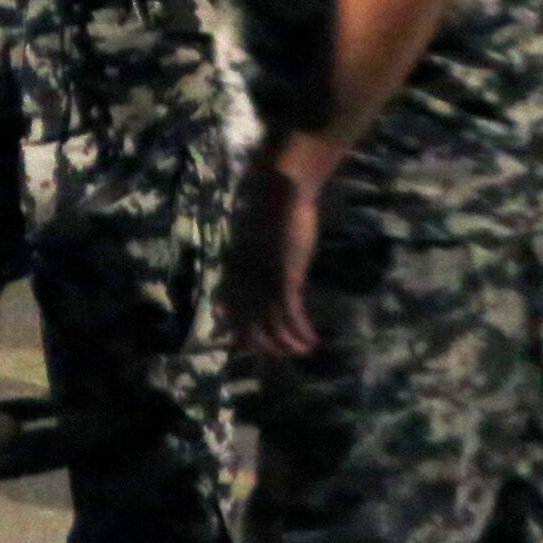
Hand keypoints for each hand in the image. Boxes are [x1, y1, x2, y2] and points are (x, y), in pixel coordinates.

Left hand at [226, 152, 323, 360]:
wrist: (280, 190)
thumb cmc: (268, 208)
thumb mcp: (252, 240)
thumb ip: (249, 261)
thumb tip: (254, 276)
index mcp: (231, 271)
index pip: (230, 313)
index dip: (240, 334)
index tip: (252, 346)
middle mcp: (242, 281)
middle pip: (249, 327)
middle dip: (267, 346)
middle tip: (285, 352)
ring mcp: (262, 281)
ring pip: (272, 327)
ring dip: (289, 344)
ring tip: (304, 350)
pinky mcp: (284, 278)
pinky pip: (291, 316)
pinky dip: (301, 333)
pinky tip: (312, 340)